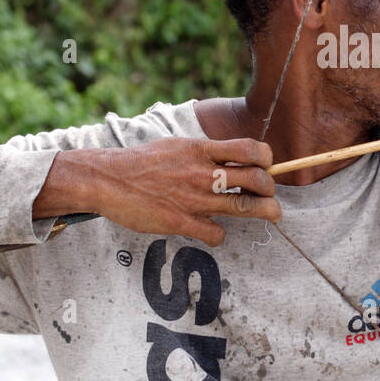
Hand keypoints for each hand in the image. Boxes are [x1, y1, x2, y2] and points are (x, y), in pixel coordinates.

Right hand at [88, 137, 280, 245]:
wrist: (107, 179)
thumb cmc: (142, 161)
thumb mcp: (177, 145)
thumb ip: (205, 152)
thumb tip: (230, 157)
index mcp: (202, 150)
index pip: (251, 149)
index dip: (266, 159)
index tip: (266, 165)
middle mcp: (203, 173)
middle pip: (257, 179)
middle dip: (270, 188)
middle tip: (269, 194)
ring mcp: (194, 199)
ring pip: (245, 207)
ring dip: (265, 212)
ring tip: (272, 214)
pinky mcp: (181, 222)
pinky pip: (217, 233)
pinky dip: (221, 235)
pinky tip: (214, 232)